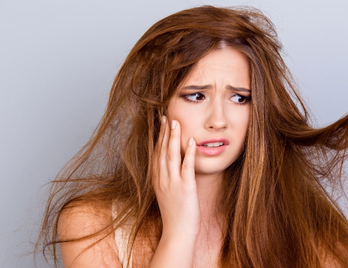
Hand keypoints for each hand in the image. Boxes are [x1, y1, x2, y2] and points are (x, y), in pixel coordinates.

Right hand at [153, 117, 199, 237]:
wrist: (177, 232)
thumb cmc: (175, 214)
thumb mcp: (166, 193)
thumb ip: (167, 178)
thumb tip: (170, 166)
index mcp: (157, 179)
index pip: (156, 153)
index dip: (159, 137)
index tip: (161, 123)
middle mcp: (162, 179)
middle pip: (162, 151)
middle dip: (164, 132)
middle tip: (166, 116)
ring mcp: (173, 183)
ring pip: (171, 155)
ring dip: (173, 138)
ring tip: (176, 122)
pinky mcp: (186, 188)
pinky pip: (186, 167)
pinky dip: (188, 153)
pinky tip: (191, 142)